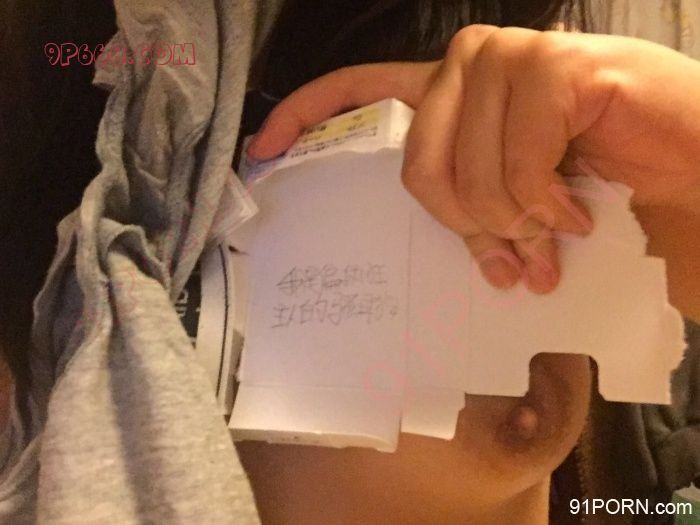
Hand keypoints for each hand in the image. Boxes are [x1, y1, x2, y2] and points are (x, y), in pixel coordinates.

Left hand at [248, 25, 699, 293]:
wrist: (690, 157)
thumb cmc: (607, 178)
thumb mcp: (522, 199)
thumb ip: (478, 210)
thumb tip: (475, 257)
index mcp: (453, 92)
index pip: (361, 88)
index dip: (305, 115)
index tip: (264, 151)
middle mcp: (471, 63)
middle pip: (418, 167)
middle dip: (469, 228)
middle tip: (514, 257)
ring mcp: (509, 58)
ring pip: (465, 173)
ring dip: (515, 224)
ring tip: (553, 234)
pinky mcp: (553, 69)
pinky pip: (516, 167)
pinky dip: (548, 205)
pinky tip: (578, 208)